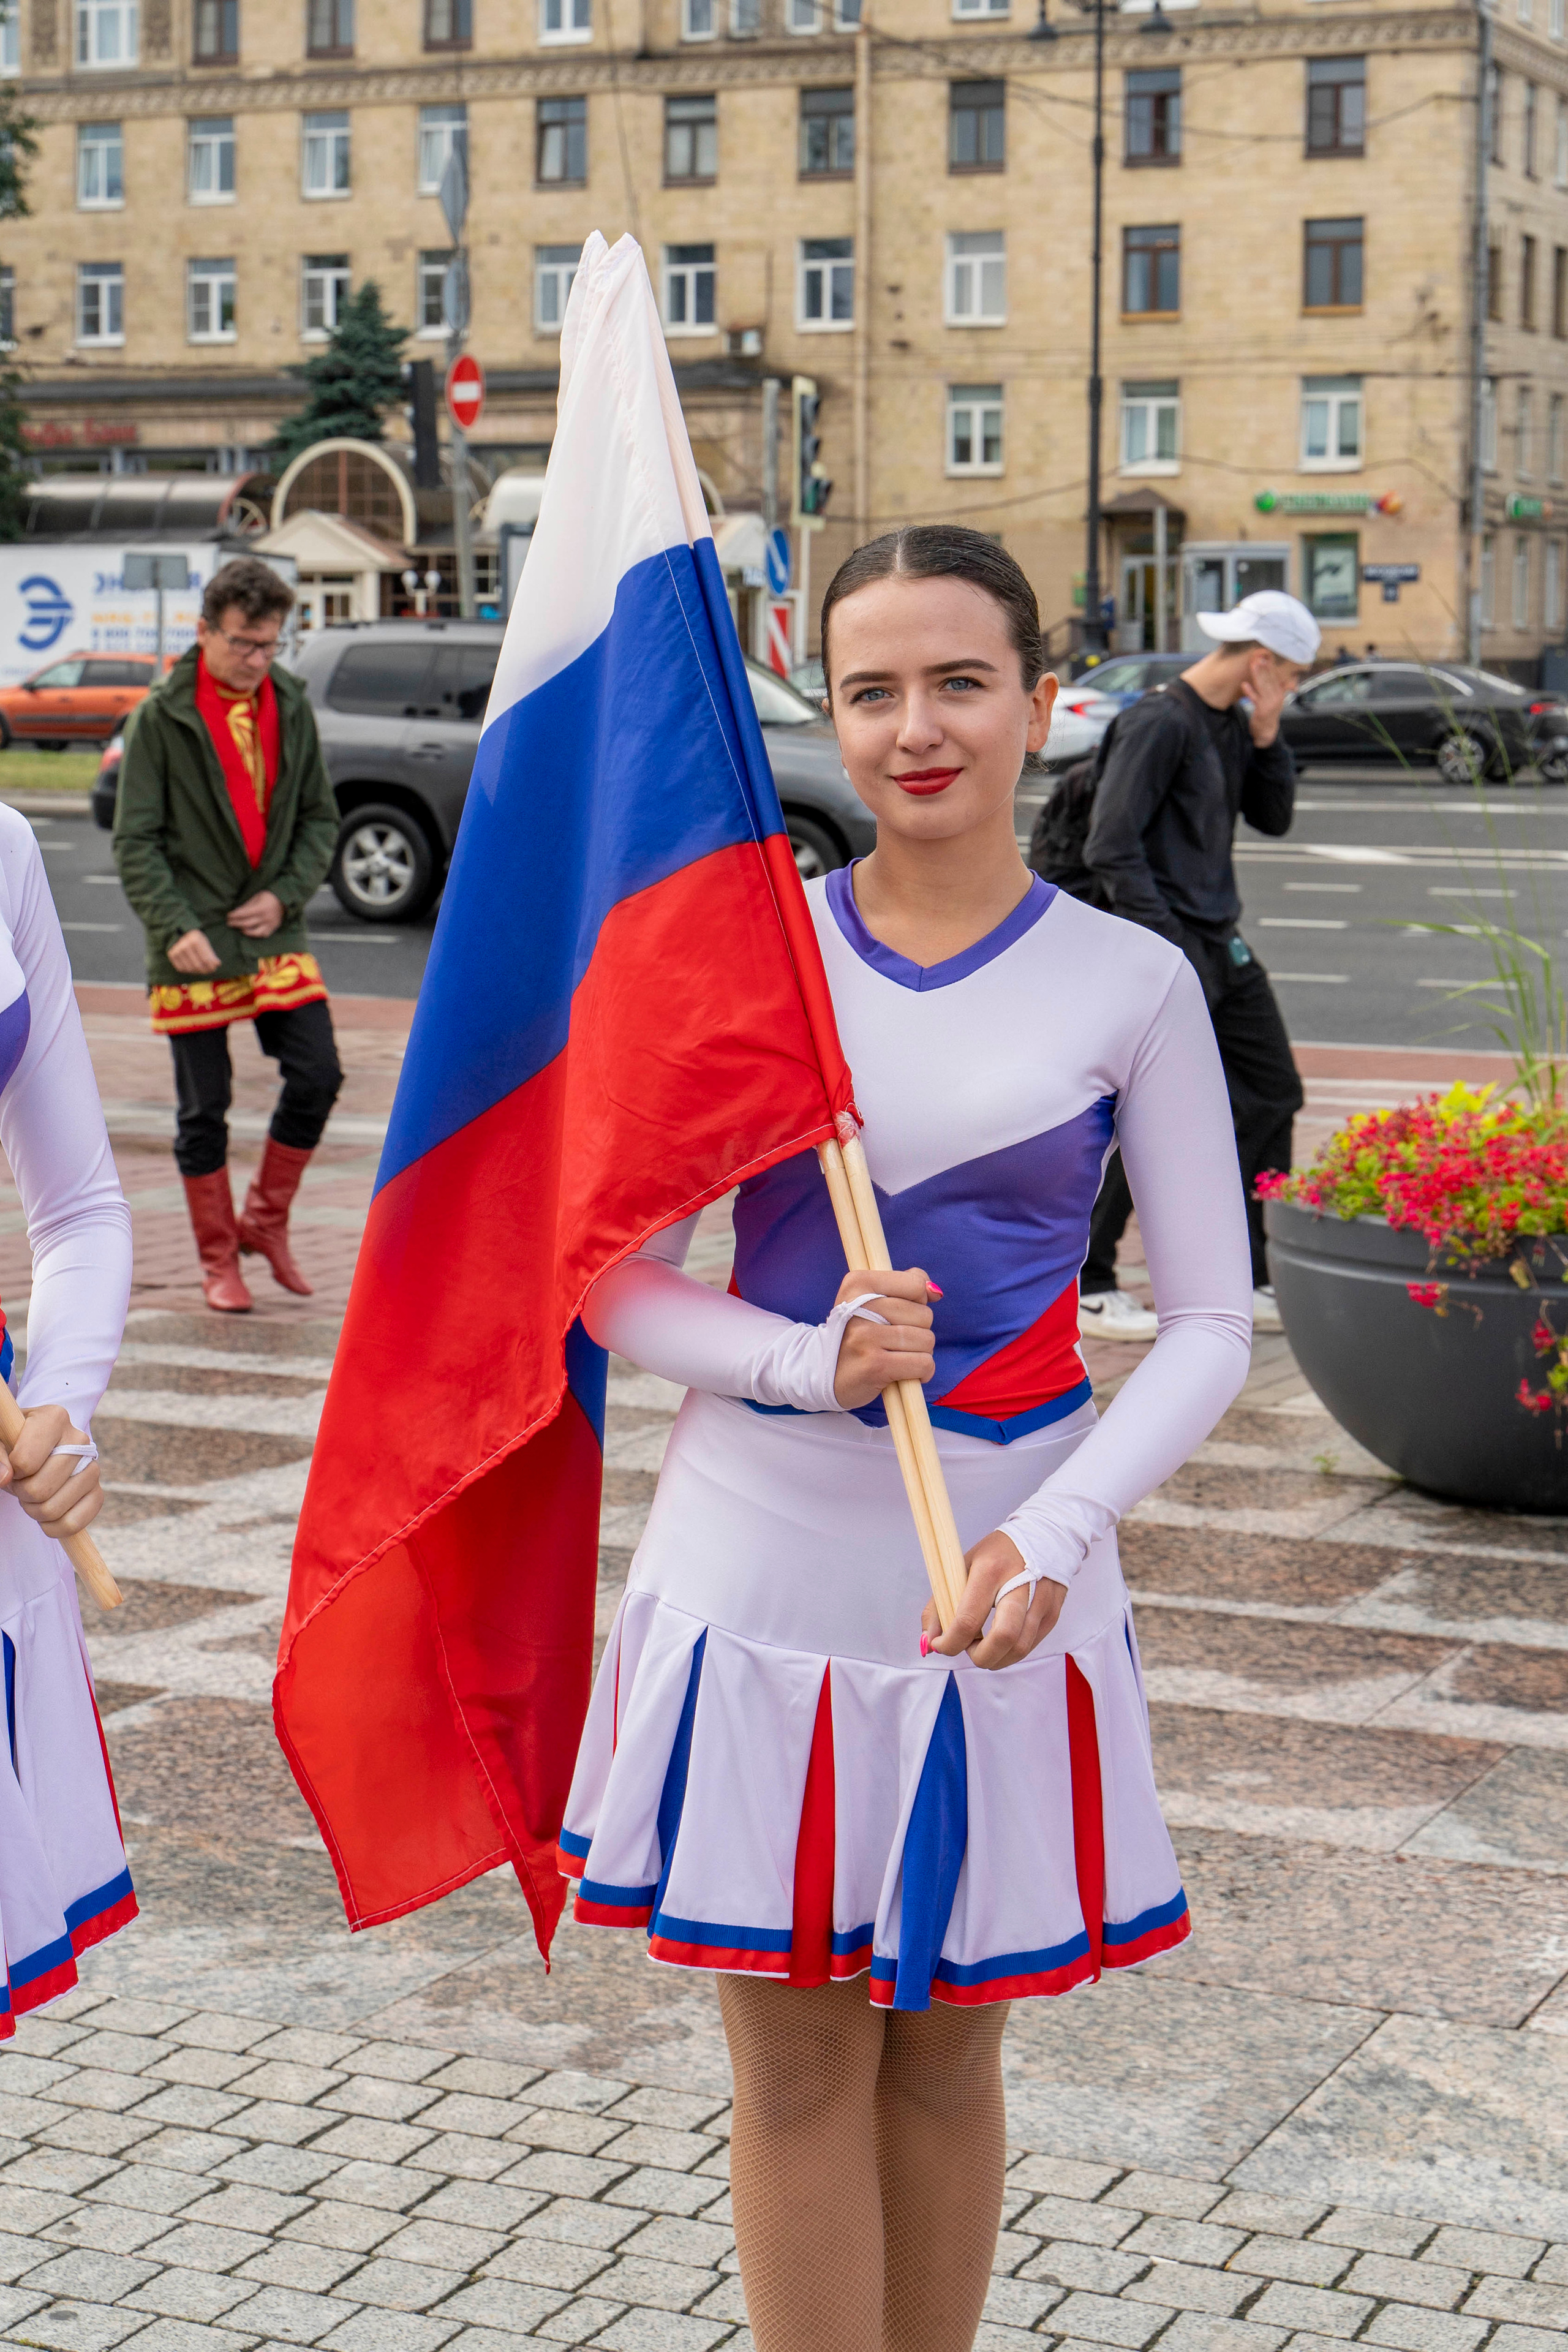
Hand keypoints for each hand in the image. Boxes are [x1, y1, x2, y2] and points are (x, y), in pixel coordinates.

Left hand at [0, 1404, 103, 1539]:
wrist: (35, 1451)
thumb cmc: (13, 1444)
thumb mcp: (0, 1441)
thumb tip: (5, 1478)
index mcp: (54, 1418)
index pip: (25, 1462)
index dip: (12, 1472)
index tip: (13, 1465)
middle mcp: (80, 1439)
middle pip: (40, 1488)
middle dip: (22, 1493)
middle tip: (21, 1483)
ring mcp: (93, 1467)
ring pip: (55, 1509)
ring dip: (35, 1511)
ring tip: (33, 1494)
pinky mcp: (97, 1493)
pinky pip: (74, 1524)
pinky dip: (53, 1527)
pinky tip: (47, 1513)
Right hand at [167, 928, 221, 975]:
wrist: (180, 933)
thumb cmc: (195, 939)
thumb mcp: (205, 942)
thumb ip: (211, 953)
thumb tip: (217, 964)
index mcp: (195, 940)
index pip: (205, 959)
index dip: (211, 966)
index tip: (214, 968)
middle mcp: (185, 945)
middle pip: (197, 965)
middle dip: (205, 970)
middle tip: (209, 971)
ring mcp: (177, 950)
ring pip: (190, 969)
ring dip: (197, 971)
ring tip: (202, 969)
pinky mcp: (171, 955)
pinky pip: (181, 969)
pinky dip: (188, 970)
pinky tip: (192, 967)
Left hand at [227, 890, 284, 938]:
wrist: (285, 901)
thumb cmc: (269, 897)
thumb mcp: (257, 896)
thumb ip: (247, 905)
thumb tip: (236, 912)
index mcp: (261, 908)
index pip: (244, 913)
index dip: (234, 915)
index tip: (228, 915)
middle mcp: (265, 917)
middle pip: (247, 923)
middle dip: (236, 923)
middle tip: (229, 923)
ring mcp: (270, 924)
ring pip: (254, 932)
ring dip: (244, 930)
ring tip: (239, 928)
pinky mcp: (273, 928)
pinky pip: (263, 935)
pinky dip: (255, 934)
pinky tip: (249, 932)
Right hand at [832, 1267, 936, 1409]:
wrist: (825, 1373)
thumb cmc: (858, 1334)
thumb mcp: (872, 1299)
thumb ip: (906, 1285)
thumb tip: (934, 1291)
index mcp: (858, 1283)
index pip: (915, 1284)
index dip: (918, 1301)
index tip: (900, 1314)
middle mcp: (858, 1306)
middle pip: (924, 1314)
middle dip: (920, 1330)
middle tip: (895, 1340)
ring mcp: (865, 1336)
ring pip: (926, 1340)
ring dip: (921, 1353)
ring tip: (898, 1356)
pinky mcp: (875, 1365)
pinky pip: (923, 1363)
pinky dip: (923, 1371)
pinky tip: (905, 1373)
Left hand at [923, 1528, 1067, 1671]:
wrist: (1045, 1536)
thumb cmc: (996, 1554)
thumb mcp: (962, 1566)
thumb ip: (940, 1604)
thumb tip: (929, 1642)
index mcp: (990, 1570)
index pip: (969, 1618)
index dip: (951, 1642)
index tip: (942, 1644)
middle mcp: (1019, 1585)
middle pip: (1003, 1638)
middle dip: (980, 1657)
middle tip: (969, 1650)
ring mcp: (1041, 1601)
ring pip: (1019, 1649)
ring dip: (996, 1659)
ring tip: (983, 1647)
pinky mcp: (1052, 1613)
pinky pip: (1030, 1646)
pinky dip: (1010, 1652)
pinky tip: (1000, 1641)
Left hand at [1244, 651, 1295, 747]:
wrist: (1267, 731)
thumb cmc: (1268, 713)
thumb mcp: (1275, 699)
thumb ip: (1277, 687)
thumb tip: (1282, 677)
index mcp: (1280, 693)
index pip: (1275, 677)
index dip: (1270, 667)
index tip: (1266, 656)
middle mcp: (1276, 697)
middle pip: (1269, 679)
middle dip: (1263, 668)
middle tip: (1258, 657)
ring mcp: (1269, 703)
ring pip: (1263, 687)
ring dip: (1257, 675)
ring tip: (1253, 665)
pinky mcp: (1261, 710)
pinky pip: (1255, 699)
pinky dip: (1249, 692)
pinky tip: (1244, 685)